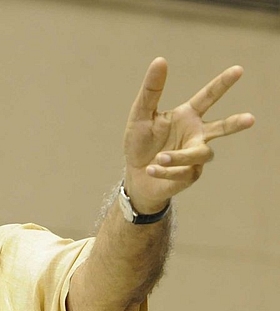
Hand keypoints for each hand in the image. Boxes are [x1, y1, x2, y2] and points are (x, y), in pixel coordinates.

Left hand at [123, 57, 254, 212]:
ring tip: (159, 157)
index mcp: (187, 116)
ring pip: (200, 153)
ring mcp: (195, 156)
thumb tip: (160, 60)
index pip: (208, 97)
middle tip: (250, 119)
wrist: (135, 175)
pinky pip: (183, 172)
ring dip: (179, 156)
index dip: (222, 84)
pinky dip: (165, 171)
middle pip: (221, 127)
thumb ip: (151, 90)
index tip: (238, 70)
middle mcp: (196, 134)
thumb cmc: (139, 142)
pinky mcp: (190, 175)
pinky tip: (152, 169)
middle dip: (235, 123)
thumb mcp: (140, 114)